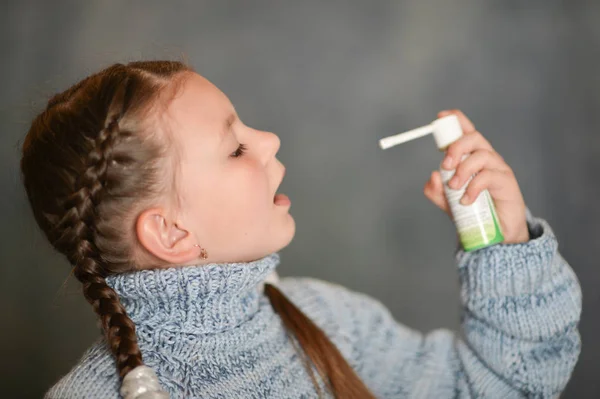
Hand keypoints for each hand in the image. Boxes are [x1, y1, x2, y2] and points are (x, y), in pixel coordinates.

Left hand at [423, 110, 528, 243]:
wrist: (496, 233)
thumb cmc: (473, 211)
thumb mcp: (448, 202)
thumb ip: (437, 191)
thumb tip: (432, 177)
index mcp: (472, 156)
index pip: (467, 132)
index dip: (456, 120)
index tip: (440, 117)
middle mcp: (486, 158)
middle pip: (474, 138)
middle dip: (456, 147)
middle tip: (445, 166)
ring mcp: (498, 169)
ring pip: (482, 155)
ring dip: (463, 170)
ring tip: (454, 187)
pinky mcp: (507, 183)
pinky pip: (489, 177)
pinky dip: (473, 188)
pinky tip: (466, 200)